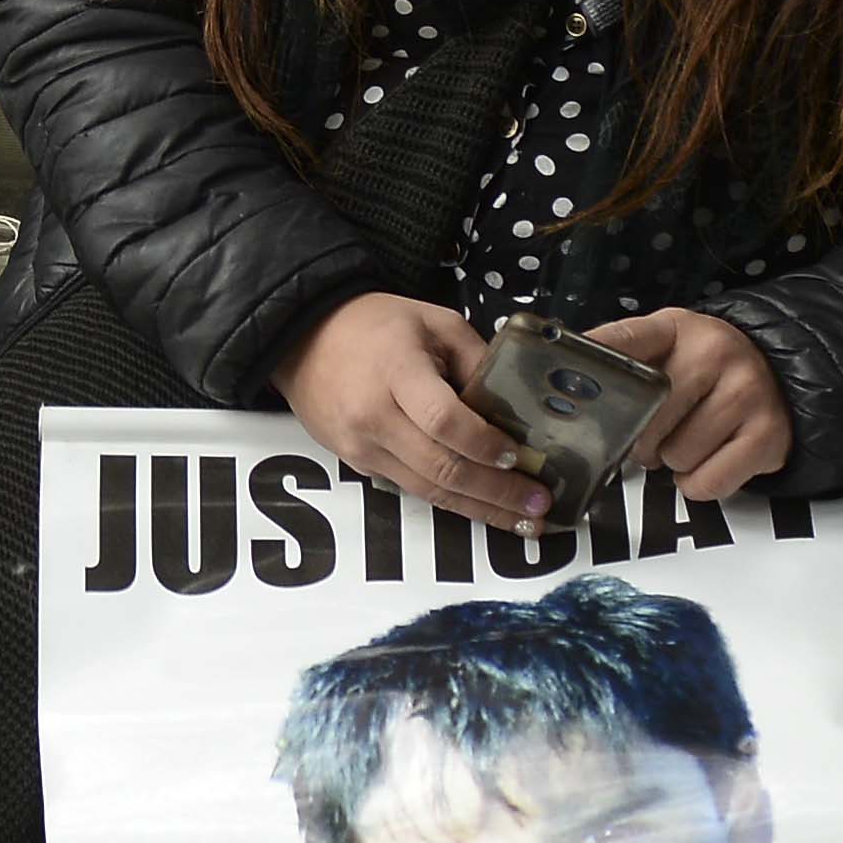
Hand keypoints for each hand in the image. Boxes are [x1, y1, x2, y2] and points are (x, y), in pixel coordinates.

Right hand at [277, 291, 532, 527]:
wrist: (303, 337)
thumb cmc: (375, 324)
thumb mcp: (436, 322)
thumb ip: (477, 359)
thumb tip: (516, 408)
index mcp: (397, 372)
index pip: (443, 420)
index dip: (484, 444)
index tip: (519, 457)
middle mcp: (374, 417)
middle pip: (441, 468)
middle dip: (497, 493)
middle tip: (540, 504)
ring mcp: (362, 447)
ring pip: (428, 491)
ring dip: (480, 510)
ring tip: (524, 521)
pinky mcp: (357, 464)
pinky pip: (411, 489)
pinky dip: (451, 502)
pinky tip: (482, 508)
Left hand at [583, 310, 793, 498]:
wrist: (779, 379)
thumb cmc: (708, 371)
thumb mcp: (669, 347)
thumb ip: (626, 360)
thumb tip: (566, 381)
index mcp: (678, 327)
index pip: (627, 338)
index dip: (595, 357)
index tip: (564, 370)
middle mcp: (715, 352)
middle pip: (648, 416)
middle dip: (643, 438)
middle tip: (655, 432)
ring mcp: (746, 393)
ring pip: (676, 456)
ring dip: (673, 462)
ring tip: (687, 440)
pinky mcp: (767, 436)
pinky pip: (707, 483)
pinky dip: (697, 483)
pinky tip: (706, 459)